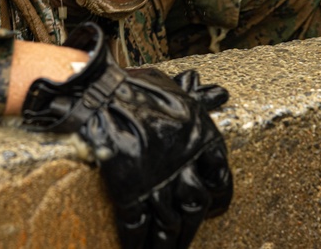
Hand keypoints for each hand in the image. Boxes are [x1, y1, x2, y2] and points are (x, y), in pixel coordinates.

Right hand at [22, 22, 232, 248]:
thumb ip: (198, 96)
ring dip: (166, 244)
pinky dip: (135, 242)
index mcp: (201, 139)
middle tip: (185, 241)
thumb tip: (219, 92)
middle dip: (190, 230)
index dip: (219, 198)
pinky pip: (136, 225)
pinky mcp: (129, 190)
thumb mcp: (174, 89)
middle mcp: (184, 164)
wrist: (99, 92)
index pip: (221, 179)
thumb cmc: (137, 87)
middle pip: (195, 208)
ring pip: (168, 224)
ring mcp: (156, 179)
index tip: (214, 208)